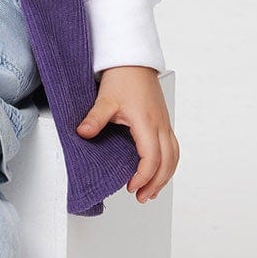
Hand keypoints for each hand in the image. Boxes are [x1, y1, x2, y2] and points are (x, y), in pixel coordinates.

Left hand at [75, 65, 178, 201]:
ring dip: (165, 176)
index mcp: (147, 123)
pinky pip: (172, 148)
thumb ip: (95, 119)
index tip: (131, 186)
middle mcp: (160, 125)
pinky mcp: (163, 122)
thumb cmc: (123, 77)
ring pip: (174, 156)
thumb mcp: (105, 99)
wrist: (134, 61)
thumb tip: (82, 133)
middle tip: (142, 197)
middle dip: (156, 183)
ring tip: (151, 191)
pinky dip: (168, 164)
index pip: (151, 157)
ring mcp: (164, 124)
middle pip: (167, 162)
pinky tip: (159, 172)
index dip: (143, 176)